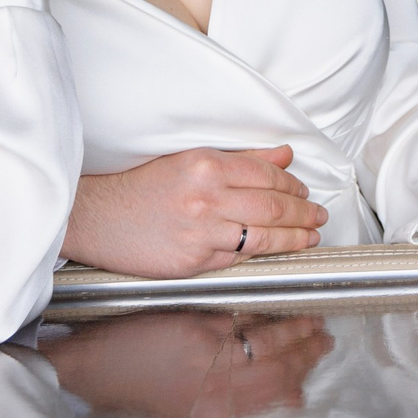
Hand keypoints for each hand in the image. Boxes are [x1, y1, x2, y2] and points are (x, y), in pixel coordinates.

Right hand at [50, 310, 332, 417]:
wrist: (92, 372)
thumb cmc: (128, 337)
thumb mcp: (180, 312)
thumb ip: (225, 317)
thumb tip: (264, 316)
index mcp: (210, 352)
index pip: (269, 340)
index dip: (295, 329)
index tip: (312, 318)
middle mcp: (215, 385)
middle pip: (278, 370)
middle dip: (306, 353)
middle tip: (324, 338)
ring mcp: (211, 406)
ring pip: (270, 394)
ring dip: (297, 375)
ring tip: (314, 360)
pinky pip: (251, 412)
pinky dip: (276, 401)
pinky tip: (290, 394)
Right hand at [64, 144, 323, 275]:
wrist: (98, 217)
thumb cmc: (141, 188)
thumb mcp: (190, 161)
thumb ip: (242, 159)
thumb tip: (284, 155)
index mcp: (206, 166)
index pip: (268, 175)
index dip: (294, 185)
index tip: (305, 192)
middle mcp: (206, 198)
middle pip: (273, 206)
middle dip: (304, 213)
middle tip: (318, 216)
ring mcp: (200, 233)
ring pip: (263, 238)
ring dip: (294, 239)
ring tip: (310, 236)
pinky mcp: (192, 262)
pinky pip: (237, 259)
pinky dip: (259, 255)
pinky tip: (273, 251)